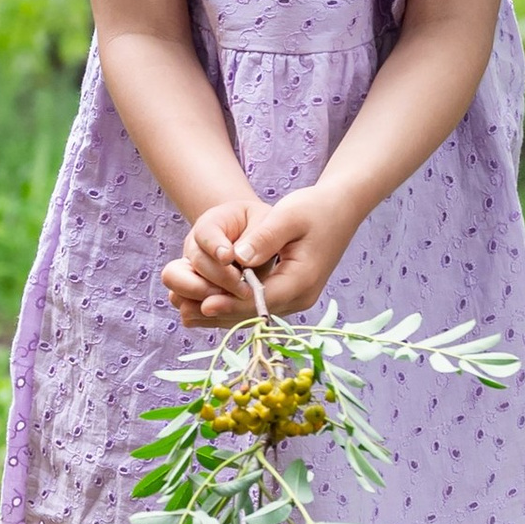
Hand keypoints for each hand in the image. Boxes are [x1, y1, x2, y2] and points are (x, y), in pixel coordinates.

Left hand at [161, 184, 360, 325]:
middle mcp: (301, 297)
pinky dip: (232, 307)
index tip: (203, 303)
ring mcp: (296, 299)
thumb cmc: (314, 208)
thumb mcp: (289, 216)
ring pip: (254, 314)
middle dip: (220, 313)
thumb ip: (265, 237)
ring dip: (222, 314)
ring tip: (186, 313)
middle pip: (255, 313)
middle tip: (184, 313)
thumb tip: (238, 258)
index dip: (231, 304)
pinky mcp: (289, 294)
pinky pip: (257, 306)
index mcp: (302, 280)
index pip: (262, 300)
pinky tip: (204, 306)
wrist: (340, 210)